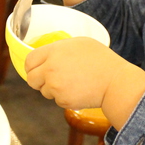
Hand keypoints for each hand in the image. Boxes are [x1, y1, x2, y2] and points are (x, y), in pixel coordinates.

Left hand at [24, 37, 144, 127]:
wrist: (115, 82)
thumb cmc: (102, 60)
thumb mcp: (80, 43)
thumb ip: (59, 49)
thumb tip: (48, 55)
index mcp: (54, 52)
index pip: (30, 61)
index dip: (32, 67)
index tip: (36, 69)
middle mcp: (51, 69)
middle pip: (31, 79)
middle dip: (38, 81)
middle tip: (50, 80)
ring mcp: (56, 86)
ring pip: (44, 92)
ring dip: (53, 90)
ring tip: (72, 83)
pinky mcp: (63, 101)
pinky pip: (57, 101)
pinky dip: (64, 98)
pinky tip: (78, 91)